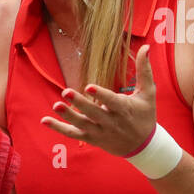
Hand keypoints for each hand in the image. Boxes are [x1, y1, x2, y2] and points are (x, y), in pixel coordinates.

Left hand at [41, 43, 155, 157]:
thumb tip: (146, 47)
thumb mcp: (148, 94)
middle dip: (80, 103)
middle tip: (66, 91)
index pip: (112, 101)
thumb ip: (145, 71)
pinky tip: (45, 120)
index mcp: (124, 109)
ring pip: (81, 125)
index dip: (101, 94)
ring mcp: (100, 132)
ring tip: (56, 105)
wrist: (142, 146)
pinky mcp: (91, 139)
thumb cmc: (145, 115)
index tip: (89, 86)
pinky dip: (58, 128)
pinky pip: (73, 134)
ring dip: (67, 116)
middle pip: (93, 113)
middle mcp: (111, 122)